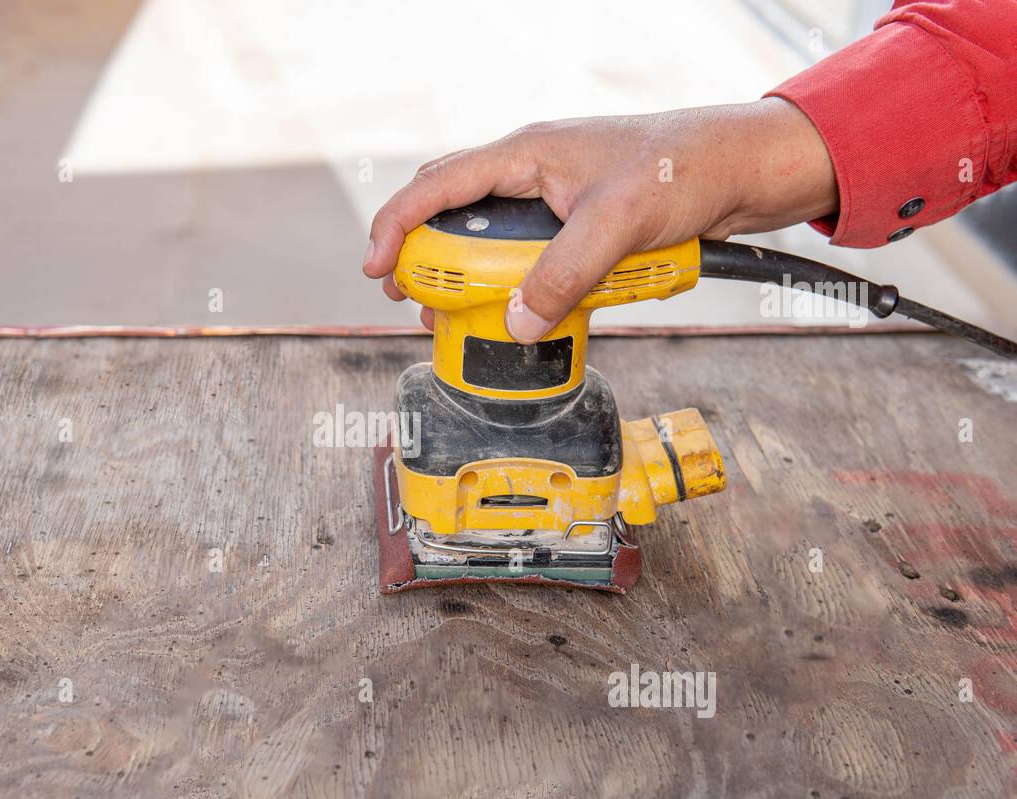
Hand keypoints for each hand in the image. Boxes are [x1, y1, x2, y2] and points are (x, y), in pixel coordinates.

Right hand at [362, 98, 837, 341]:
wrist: (743, 169)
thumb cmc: (684, 168)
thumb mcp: (617, 223)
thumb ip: (562, 274)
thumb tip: (516, 323)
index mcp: (527, 153)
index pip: (439, 185)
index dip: (397, 224)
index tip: (376, 265)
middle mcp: (533, 172)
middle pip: (454, 212)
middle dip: (424, 255)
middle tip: (408, 298)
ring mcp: (555, 200)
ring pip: (491, 239)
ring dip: (470, 278)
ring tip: (456, 316)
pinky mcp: (579, 227)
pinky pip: (532, 258)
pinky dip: (518, 286)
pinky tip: (521, 312)